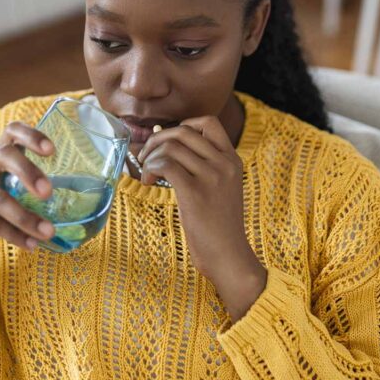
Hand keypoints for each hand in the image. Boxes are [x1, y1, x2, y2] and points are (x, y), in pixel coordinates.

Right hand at [0, 121, 56, 252]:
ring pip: (0, 199)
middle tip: (48, 193)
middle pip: (5, 155)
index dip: (32, 135)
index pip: (13, 130)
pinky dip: (15, 235)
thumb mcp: (14, 181)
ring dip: (26, 218)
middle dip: (29, 172)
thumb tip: (88, 201)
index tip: (52, 150)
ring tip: (48, 232)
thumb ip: (38, 183)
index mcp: (2, 151)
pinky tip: (32, 244)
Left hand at [137, 116, 266, 320]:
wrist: (229, 257)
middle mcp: (224, 164)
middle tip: (146, 157)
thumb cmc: (218, 226)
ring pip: (171, 146)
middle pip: (183, 131)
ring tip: (148, 174)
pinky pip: (166, 165)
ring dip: (151, 157)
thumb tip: (167, 146)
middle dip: (157, 140)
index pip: (208, 122)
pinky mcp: (196, 193)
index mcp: (232, 160)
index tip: (168, 143)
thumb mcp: (222, 188)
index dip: (182, 125)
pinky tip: (149, 183)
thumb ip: (205, 167)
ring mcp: (212, 177)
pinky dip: (151, 169)